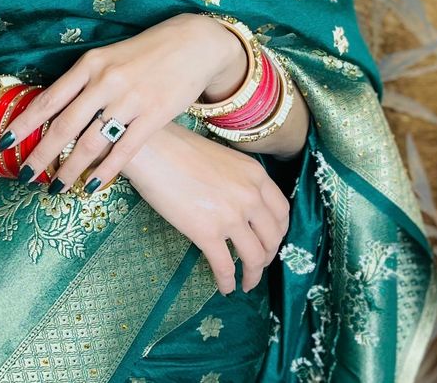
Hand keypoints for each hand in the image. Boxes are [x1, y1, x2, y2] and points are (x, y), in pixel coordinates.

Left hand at [0, 13, 241, 191]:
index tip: (4, 143)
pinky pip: (124, 151)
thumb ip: (83, 80)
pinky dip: (104, 172)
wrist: (194, 42)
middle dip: (41, 155)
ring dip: (69, 170)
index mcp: (91, 63)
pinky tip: (91, 186)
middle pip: (65, 126)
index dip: (25, 124)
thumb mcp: (109, 56)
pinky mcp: (155, 116)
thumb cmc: (145, 51)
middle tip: (24, 177)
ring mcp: (131, 99)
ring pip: (91, 143)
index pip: (49, 98)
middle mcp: (107, 80)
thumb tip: (52, 110)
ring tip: (56, 188)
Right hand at [122, 119, 290, 293]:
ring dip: (253, 275)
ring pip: (254, 257)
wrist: (154, 149)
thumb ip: (240, 182)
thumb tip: (240, 206)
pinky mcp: (206, 233)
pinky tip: (225, 287)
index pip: (282, 212)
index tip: (270, 241)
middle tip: (258, 264)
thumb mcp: (225, 160)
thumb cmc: (181, 149)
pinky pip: (224, 266)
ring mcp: (230, 216)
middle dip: (268, 256)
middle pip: (272, 238)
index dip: (279, 232)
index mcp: (255, 175)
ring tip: (246, 283)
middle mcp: (250, 196)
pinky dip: (227, 282)